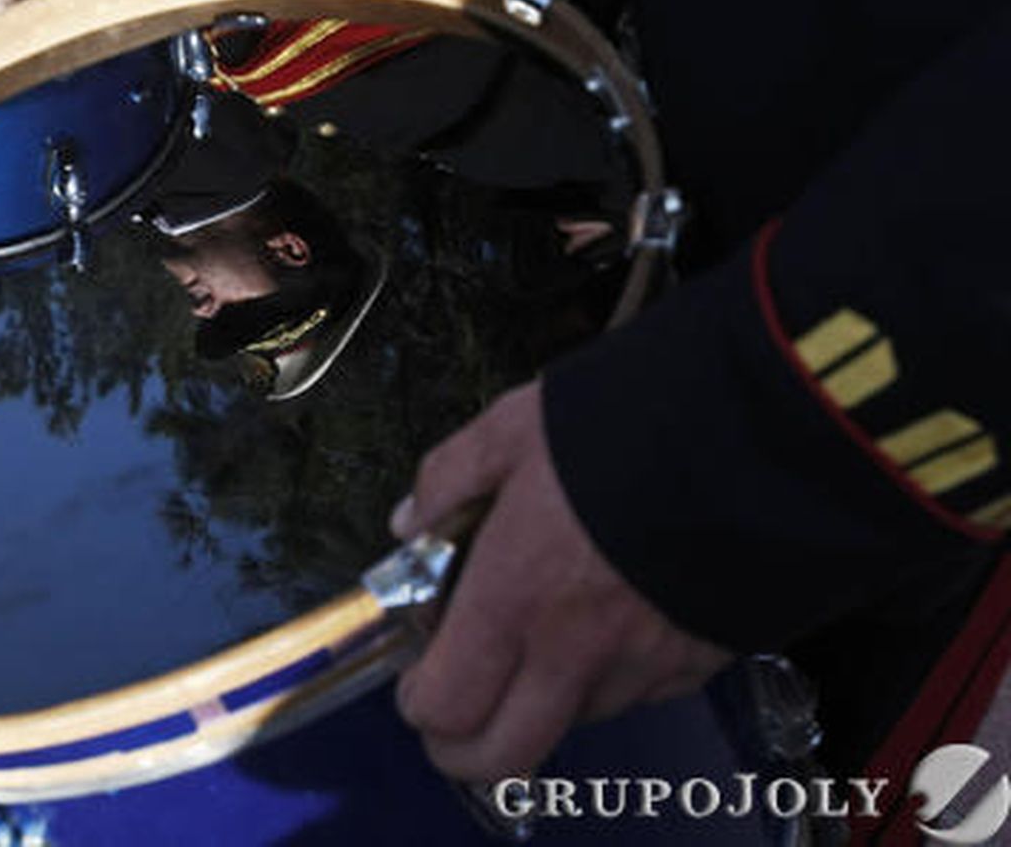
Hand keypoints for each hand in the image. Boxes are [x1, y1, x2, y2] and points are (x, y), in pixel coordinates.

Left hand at [392, 380, 731, 781]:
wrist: (768, 431)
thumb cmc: (632, 422)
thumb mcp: (514, 427)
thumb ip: (451, 478)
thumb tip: (412, 520)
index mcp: (514, 596)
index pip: (445, 708)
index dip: (421, 704)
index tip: (418, 680)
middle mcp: (576, 651)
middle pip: (502, 757)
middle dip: (465, 747)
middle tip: (458, 706)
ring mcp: (645, 666)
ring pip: (573, 723)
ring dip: (543, 699)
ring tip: (543, 635)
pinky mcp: (703, 660)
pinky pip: (640, 693)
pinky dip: (611, 675)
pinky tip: (611, 617)